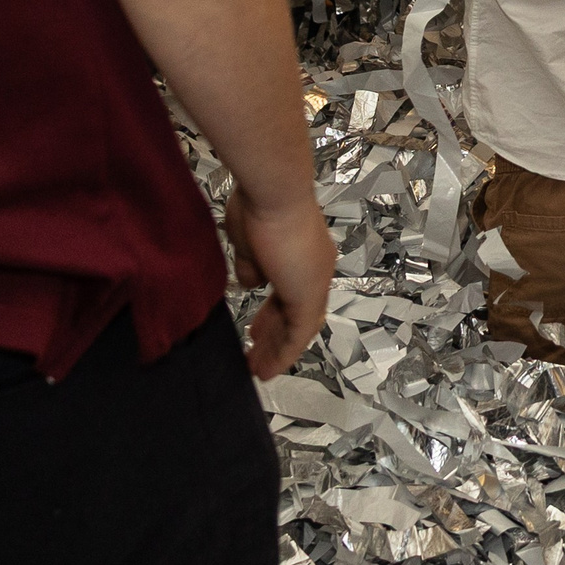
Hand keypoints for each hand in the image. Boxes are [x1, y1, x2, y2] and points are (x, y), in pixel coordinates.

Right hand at [223, 185, 335, 378]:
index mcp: (303, 255)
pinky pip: (299, 332)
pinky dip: (284, 353)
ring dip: (277, 349)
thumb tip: (251, 284)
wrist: (274, 194)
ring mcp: (314, 281)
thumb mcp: (249, 243)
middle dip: (274, 336)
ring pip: (299, 326)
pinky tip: (267, 369)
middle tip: (257, 354)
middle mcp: (314, 268)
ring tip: (258, 368)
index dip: (273, 314)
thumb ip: (252, 267)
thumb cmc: (259, 207)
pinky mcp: (308, 293)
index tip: (258, 330)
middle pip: (296, 313)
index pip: (290, 293)